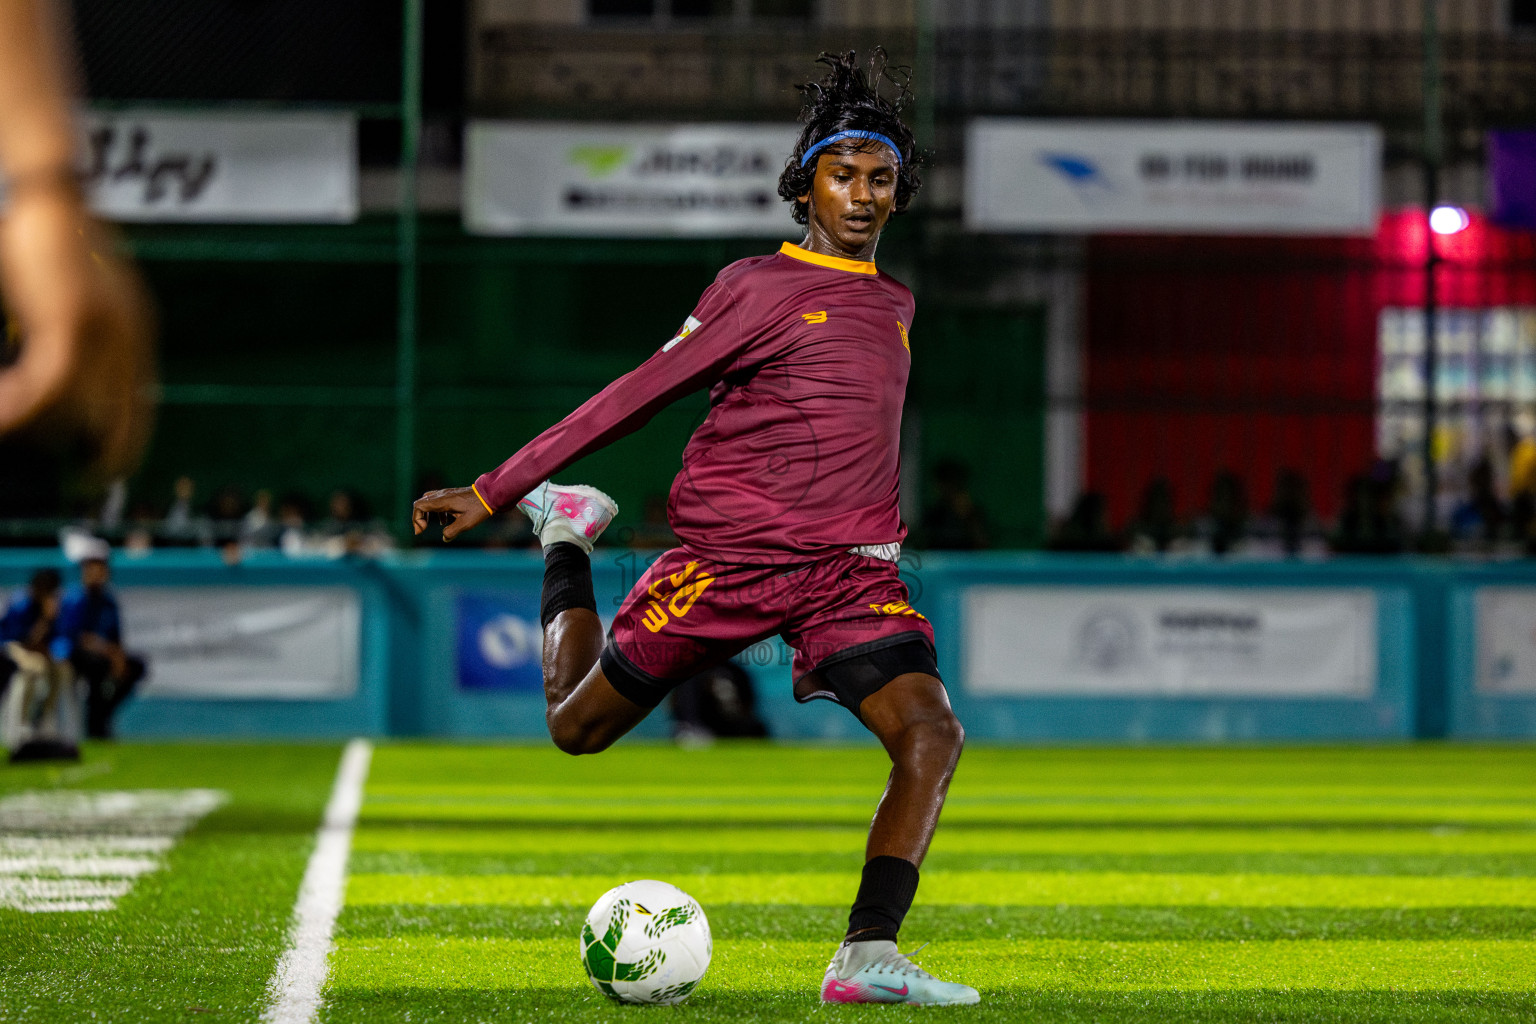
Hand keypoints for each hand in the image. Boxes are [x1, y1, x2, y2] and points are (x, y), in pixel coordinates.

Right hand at [0, 188, 154, 475]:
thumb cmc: (46, 234)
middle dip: (80, 452)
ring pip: (74, 409)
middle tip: (48, 463)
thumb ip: (68, 332)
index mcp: (136, 331)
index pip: (138, 407)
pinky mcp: (72, 322)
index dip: (119, 444)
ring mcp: (106, 331)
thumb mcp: (68, 293)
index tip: (97, 471)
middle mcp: (130, 336)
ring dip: (31, 426)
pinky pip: (47, 388)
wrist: (46, 188)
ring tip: (2, 425)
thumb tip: (49, 370)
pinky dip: (17, 407)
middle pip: (116, 420)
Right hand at [411, 486, 491, 541]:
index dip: (416, 519)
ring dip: (426, 514)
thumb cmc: (479, 509)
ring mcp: (446, 494)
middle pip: (420, 503)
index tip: (423, 530)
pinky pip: (437, 502)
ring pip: (428, 501)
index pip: (419, 506)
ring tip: (430, 526)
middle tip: (422, 530)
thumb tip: (444, 538)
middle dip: (419, 517)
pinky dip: (435, 512)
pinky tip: (444, 522)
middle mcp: (441, 495)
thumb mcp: (466, 523)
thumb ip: (452, 532)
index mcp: (442, 501)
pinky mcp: (451, 495)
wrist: (490, 495)